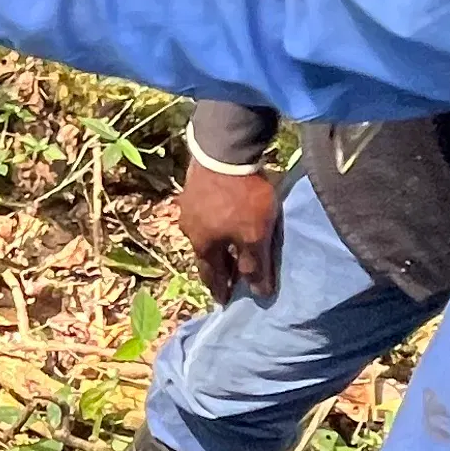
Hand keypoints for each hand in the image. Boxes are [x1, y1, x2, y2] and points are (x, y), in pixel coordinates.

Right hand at [178, 159, 285, 304]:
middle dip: (217, 266)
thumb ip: (255, 264)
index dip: (220, 288)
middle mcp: (190, 229)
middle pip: (205, 253)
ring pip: (204, 231)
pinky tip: (223, 214)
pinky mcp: (194, 185)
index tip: (224, 300)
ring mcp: (189, 205)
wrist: (223, 150)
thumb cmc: (240, 198)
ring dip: (216, 241)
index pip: (212, 274)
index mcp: (203, 245)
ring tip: (228, 243)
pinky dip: (215, 220)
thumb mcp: (254, 236)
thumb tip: (259, 293)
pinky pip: (205, 211)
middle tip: (227, 275)